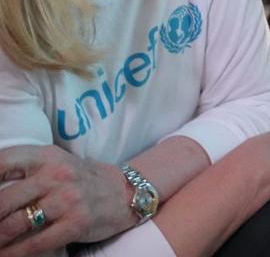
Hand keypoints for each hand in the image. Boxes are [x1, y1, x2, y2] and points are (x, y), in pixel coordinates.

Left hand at [0, 145, 131, 255]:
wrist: (125, 192)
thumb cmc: (81, 179)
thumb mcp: (55, 164)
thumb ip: (24, 171)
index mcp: (47, 156)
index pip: (2, 163)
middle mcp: (56, 174)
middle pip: (2, 200)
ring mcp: (67, 199)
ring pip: (14, 225)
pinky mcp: (76, 223)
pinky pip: (35, 244)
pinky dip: (14, 254)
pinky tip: (5, 256)